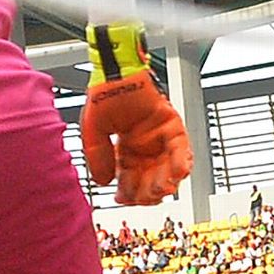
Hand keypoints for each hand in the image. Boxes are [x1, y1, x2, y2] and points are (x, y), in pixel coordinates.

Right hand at [80, 22, 191, 205]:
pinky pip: (180, 148)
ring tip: (162, 191)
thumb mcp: (92, 132)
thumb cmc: (104, 96)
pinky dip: (181, 161)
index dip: (127, 191)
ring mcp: (159, 138)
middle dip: (148, 191)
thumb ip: (98, 157)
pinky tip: (178, 173)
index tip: (123, 199)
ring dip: (166, 181)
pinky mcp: (172, 126)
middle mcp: (144, 147)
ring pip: (167, 168)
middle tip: (144, 199)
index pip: (128, 178)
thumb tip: (102, 182)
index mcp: (125, 151)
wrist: (117, 74)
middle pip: (150, 177)